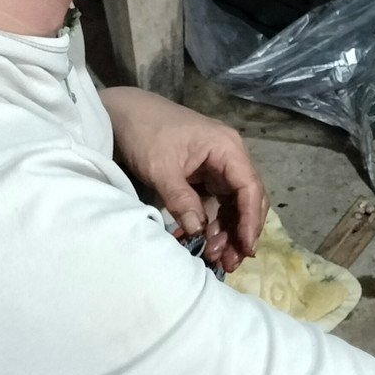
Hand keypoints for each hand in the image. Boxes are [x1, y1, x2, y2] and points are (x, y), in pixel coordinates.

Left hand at [101, 87, 266, 272]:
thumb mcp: (161, 168)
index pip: (250, 188)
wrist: (123, 113)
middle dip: (241, 231)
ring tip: (215, 258)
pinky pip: (215, 204)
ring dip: (227, 232)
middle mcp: (230, 157)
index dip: (251, 220)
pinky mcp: (204, 176)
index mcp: (227, 148)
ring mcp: (218, 167)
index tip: (246, 248)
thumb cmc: (145, 133)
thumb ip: (181, 200)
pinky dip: (211, 224)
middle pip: (248, 199)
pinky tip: (201, 242)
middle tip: (230, 261)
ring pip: (233, 205)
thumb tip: (199, 232)